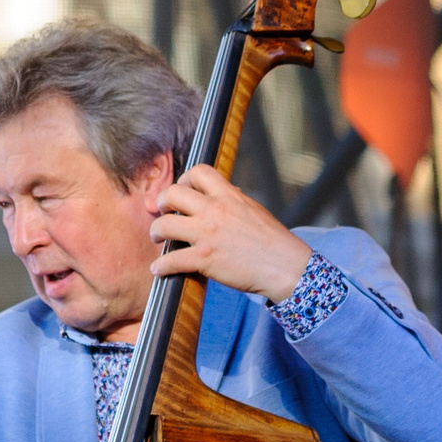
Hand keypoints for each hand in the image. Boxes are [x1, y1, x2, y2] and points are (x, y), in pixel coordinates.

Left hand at [149, 166, 313, 301]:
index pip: (199, 171)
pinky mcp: (204, 259)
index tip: (182, 190)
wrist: (285, 266)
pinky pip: (171, 260)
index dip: (185, 179)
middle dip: (162, 201)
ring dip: (156, 231)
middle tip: (162, 211)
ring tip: (158, 237)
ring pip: (165, 225)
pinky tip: (159, 270)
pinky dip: (161, 266)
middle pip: (173, 193)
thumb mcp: (254, 209)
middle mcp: (215, 211)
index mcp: (229, 196)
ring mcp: (207, 235)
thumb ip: (234, 201)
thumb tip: (226, 193)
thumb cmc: (273, 241)